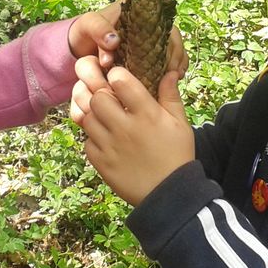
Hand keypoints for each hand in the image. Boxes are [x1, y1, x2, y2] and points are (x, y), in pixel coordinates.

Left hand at [68, 1, 188, 74]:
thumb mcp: (87, 26)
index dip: (169, 44)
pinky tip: (171, 81)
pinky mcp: (148, 53)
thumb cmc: (84, 32)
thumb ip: (99, 31)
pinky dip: (171, 70)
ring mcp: (149, 38)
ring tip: (173, 80)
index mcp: (137, 11)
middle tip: (171, 76)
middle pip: (172, 39)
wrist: (79, 45)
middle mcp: (148, 23)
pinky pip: (168, 59)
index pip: (162, 24)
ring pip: (173, 50)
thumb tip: (114, 41)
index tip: (167, 63)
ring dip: (175, 64)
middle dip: (175, 57)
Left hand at [78, 67, 194, 205]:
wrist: (170, 195)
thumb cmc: (177, 155)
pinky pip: (87, 141)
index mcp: (146, 114)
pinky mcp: (101, 163)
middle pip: (97, 97)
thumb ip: (170, 96)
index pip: (120, 80)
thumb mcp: (180, 123)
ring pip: (87, 118)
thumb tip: (169, 71)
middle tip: (111, 100)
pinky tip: (106, 140)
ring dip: (95, 115)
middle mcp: (125, 127)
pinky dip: (93, 139)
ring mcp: (110, 146)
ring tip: (107, 120)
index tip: (120, 80)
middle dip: (102, 94)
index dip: (117, 75)